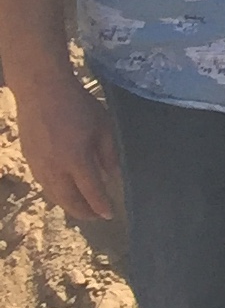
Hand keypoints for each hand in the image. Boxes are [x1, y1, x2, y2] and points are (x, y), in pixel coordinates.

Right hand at [10, 61, 119, 223]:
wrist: (42, 90)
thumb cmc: (78, 105)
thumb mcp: (103, 126)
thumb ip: (108, 153)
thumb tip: (112, 175)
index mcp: (76, 159)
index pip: (91, 191)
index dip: (101, 205)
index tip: (110, 214)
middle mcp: (55, 167)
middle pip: (69, 199)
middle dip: (83, 211)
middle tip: (95, 217)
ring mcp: (39, 165)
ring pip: (53, 194)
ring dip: (68, 204)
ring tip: (81, 208)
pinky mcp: (29, 159)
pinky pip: (44, 183)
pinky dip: (56, 192)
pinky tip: (63, 191)